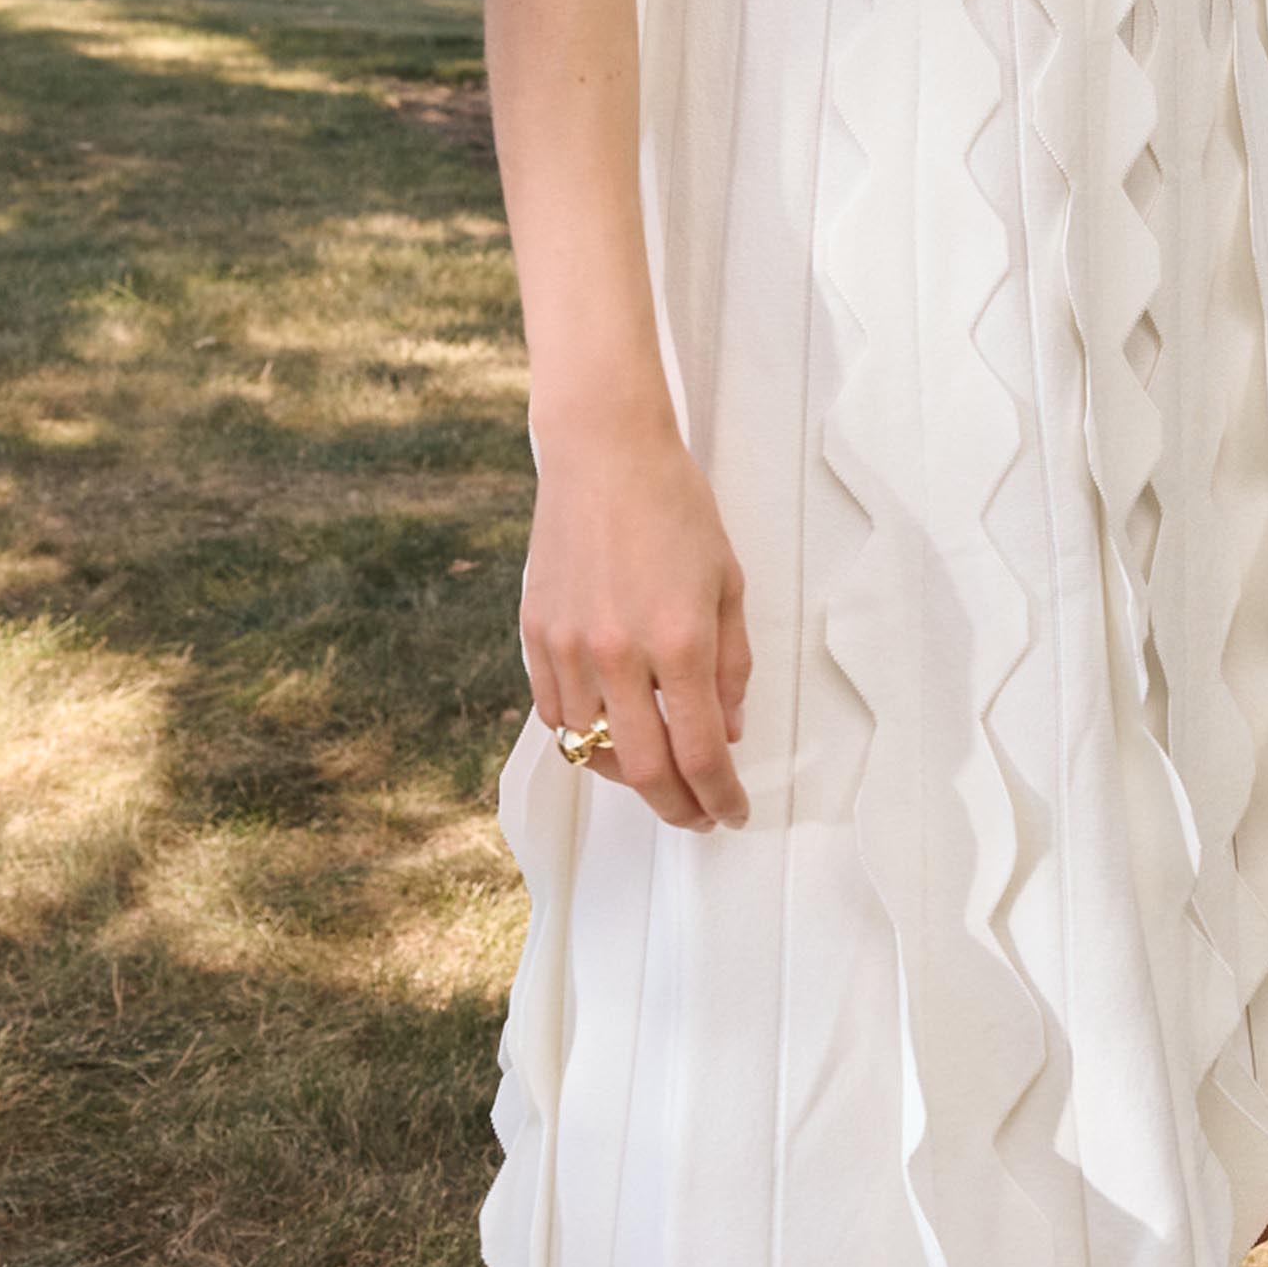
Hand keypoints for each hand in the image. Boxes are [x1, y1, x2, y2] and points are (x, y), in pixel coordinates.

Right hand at [521, 417, 751, 828]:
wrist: (604, 452)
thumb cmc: (676, 507)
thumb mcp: (727, 580)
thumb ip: (731, 663)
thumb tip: (726, 730)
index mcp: (680, 641)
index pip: (700, 753)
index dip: (720, 797)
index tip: (732, 813)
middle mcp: (620, 654)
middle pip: (644, 771)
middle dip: (677, 808)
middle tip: (696, 814)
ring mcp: (570, 647)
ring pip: (590, 749)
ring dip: (627, 769)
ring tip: (653, 760)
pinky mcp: (535, 633)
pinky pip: (554, 713)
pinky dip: (582, 731)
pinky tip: (607, 721)